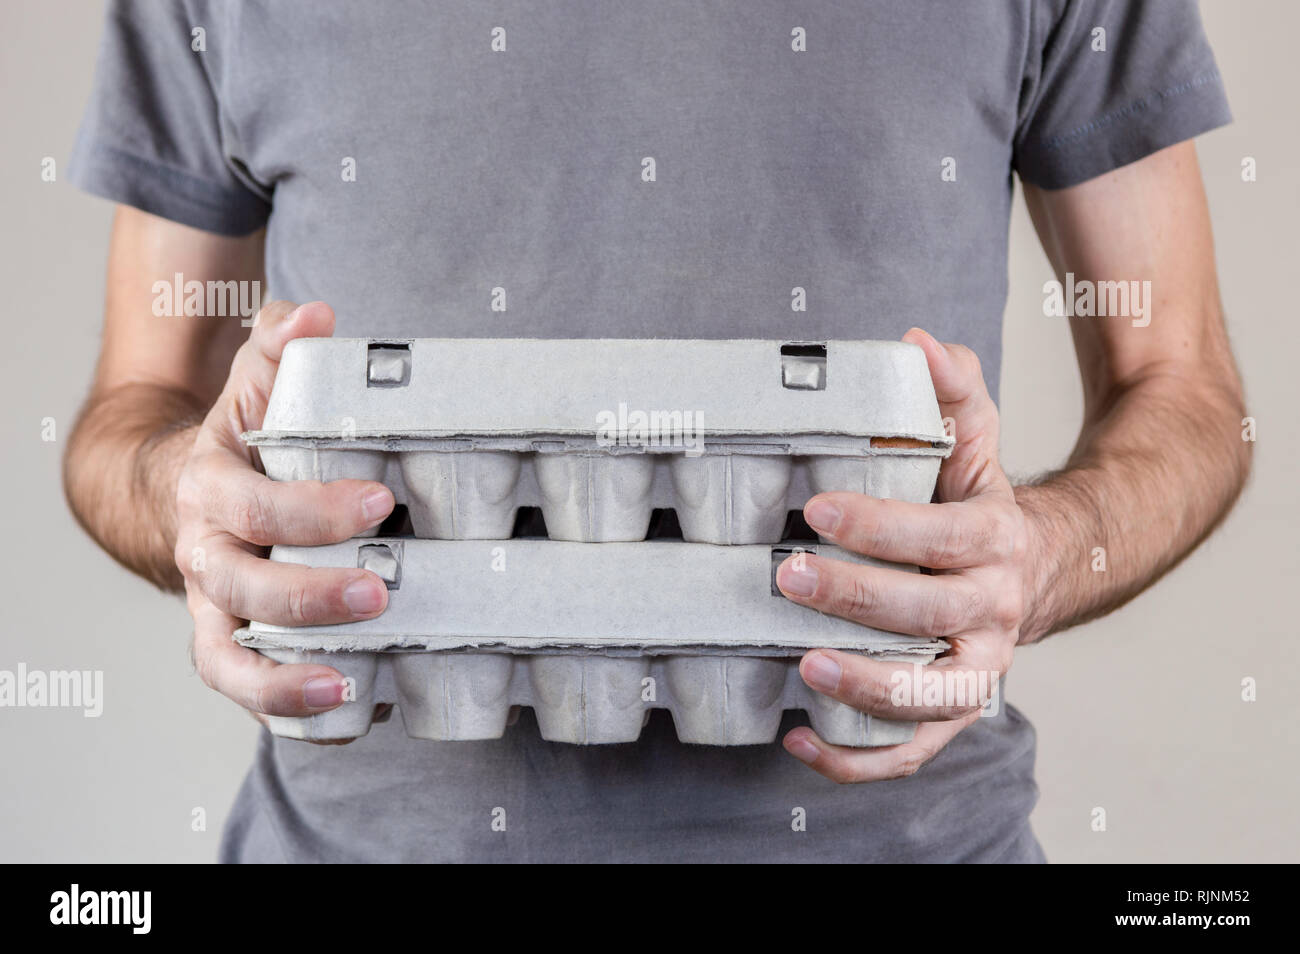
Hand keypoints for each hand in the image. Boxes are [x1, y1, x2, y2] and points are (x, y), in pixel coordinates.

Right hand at [173, 301, 394, 740]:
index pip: (256, 504)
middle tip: (381, 593)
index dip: (313, 509)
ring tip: (345, 683)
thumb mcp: (253, 383)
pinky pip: (243, 686)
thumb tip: (318, 316)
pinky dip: (282, 705)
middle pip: (243, 586)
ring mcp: (212, 606)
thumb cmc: (240, 439)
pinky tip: (347, 712)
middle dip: (309, 594)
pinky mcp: (230, 641)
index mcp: (213, 487)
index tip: (380, 500)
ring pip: (226, 653)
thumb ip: (279, 345)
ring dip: (281, 676)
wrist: (182, 491)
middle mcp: (205, 554)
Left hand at [775, 328, 1031, 781]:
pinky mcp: (953, 712)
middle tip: (787, 574)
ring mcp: (977, 671)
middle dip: (856, 596)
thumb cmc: (982, 504)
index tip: (818, 509)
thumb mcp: (975, 439)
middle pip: (930, 614)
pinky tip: (800, 742)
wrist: (1038, 573)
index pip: (940, 537)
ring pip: (932, 696)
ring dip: (868, 687)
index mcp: (995, 541)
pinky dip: (860, 758)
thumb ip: (951, 389)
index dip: (881, 526)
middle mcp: (992, 613)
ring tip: (804, 667)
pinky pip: (913, 749)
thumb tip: (914, 343)